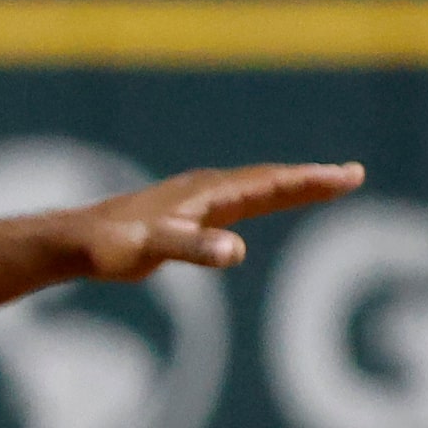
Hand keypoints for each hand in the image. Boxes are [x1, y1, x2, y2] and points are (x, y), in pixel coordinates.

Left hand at [58, 162, 364, 279]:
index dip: (310, 181)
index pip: (270, 183)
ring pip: (254, 187)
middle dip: (311, 179)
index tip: (347, 176)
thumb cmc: (110, 245)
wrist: (74, 240)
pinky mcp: (185, 214)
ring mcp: (195, 200)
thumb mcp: (154, 249)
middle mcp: (205, 190)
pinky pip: (235, 200)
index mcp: (207, 194)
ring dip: (290, 185)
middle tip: (352, 175)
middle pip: (269, 180)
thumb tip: (235, 251)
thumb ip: (193, 248)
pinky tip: (264, 201)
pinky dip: (262, 196)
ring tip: (324, 184)